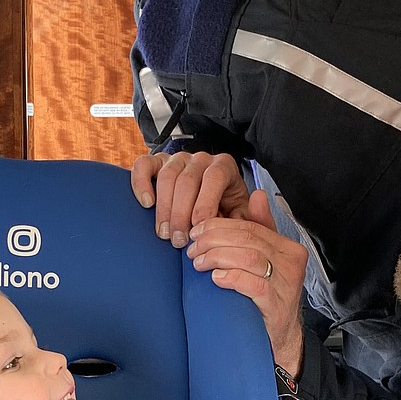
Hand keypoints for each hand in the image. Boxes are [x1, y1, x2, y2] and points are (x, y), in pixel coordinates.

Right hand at [130, 150, 249, 245]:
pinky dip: (141, 183)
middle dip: (181, 214)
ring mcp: (177, 159)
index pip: (213, 178)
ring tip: (164, 233)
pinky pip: (144, 165)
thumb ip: (255, 215)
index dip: (204, 203)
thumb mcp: (244, 216)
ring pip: (167, 176)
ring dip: (164, 208)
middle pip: (187, 180)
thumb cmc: (226, 213)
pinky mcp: (157, 162)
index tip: (198, 229)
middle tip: (179, 241)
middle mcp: (201, 159)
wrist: (210, 207)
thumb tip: (259, 198)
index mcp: (224, 167)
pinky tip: (147, 203)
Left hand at [187, 190, 307, 375]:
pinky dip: (231, 278)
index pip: (250, 226)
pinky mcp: (278, 304)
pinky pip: (253, 284)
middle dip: (214, 240)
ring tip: (198, 263)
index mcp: (287, 247)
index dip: (219, 226)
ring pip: (248, 258)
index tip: (196, 232)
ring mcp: (287, 283)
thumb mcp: (264, 260)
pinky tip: (215, 279)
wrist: (279, 338)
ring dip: (217, 257)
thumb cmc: (267, 298)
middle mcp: (291, 262)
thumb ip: (260, 229)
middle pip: (247, 238)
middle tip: (192, 248)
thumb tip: (257, 195)